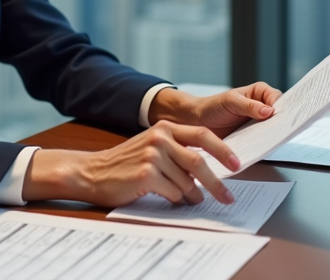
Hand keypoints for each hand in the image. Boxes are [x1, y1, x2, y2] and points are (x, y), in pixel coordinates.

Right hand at [22, 121, 240, 207]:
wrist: (93, 172)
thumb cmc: (124, 164)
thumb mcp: (151, 147)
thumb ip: (176, 151)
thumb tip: (206, 169)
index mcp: (164, 128)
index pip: (202, 135)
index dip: (222, 150)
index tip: (236, 164)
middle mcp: (160, 138)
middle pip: (199, 161)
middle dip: (216, 182)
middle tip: (227, 196)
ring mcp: (153, 155)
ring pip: (187, 181)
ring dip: (193, 196)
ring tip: (194, 201)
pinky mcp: (146, 174)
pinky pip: (173, 193)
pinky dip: (176, 200)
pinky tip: (171, 200)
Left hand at [148, 82, 282, 137]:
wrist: (197, 122)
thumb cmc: (212, 106)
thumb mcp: (230, 102)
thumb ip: (249, 105)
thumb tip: (268, 111)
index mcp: (259, 93)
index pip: (278, 98)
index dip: (283, 107)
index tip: (284, 115)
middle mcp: (262, 108)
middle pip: (279, 115)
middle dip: (282, 122)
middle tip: (285, 129)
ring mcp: (259, 124)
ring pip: (273, 129)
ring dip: (274, 134)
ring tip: (275, 140)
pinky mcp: (253, 138)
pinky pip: (263, 141)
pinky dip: (265, 144)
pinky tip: (264, 147)